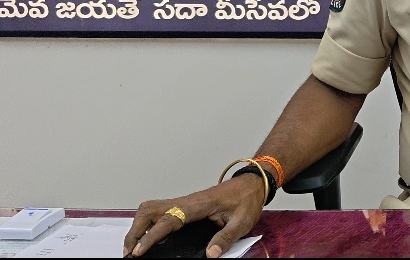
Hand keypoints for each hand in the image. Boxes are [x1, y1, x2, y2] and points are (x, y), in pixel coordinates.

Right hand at [123, 174, 264, 257]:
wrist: (252, 184)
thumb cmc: (246, 200)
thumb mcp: (241, 222)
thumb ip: (225, 238)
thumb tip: (210, 254)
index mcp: (197, 205)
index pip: (168, 220)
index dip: (151, 236)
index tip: (139, 251)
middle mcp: (186, 201)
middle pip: (149, 210)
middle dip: (135, 231)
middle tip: (130, 253)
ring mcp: (184, 202)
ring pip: (151, 208)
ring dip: (138, 226)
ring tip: (134, 248)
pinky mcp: (185, 205)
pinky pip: (159, 211)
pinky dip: (147, 223)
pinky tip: (147, 237)